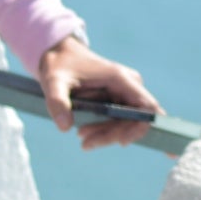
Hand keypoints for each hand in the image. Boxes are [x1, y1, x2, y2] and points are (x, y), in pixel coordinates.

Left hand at [38, 35, 159, 152]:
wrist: (61, 56)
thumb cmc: (59, 66)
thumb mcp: (53, 82)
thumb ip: (57, 102)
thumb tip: (65, 128)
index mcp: (120, 78)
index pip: (147, 106)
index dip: (141, 126)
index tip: (121, 142)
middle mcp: (128, 85)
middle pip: (135, 120)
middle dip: (113, 135)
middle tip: (85, 143)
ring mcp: (124, 93)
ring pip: (127, 123)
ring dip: (107, 135)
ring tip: (81, 137)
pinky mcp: (118, 99)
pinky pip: (119, 121)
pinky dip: (105, 130)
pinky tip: (85, 133)